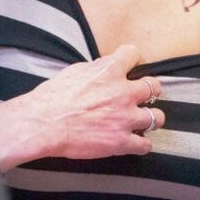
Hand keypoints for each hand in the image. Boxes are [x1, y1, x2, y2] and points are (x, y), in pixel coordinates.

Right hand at [0, 45, 164, 170]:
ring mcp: (125, 118)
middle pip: (154, 86)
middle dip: (150, 90)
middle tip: (143, 96)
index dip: (132, 59)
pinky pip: (144, 145)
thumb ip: (96, 69)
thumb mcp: (76, 71)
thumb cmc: (52, 97)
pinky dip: (141, 145)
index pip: (134, 54)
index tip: (131, 66)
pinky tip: (136, 143)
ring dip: (151, 119)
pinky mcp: (120, 141)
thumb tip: (103, 69)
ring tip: (144, 121)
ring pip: (156, 117)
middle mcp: (124, 92)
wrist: (43, 123)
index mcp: (111, 70)